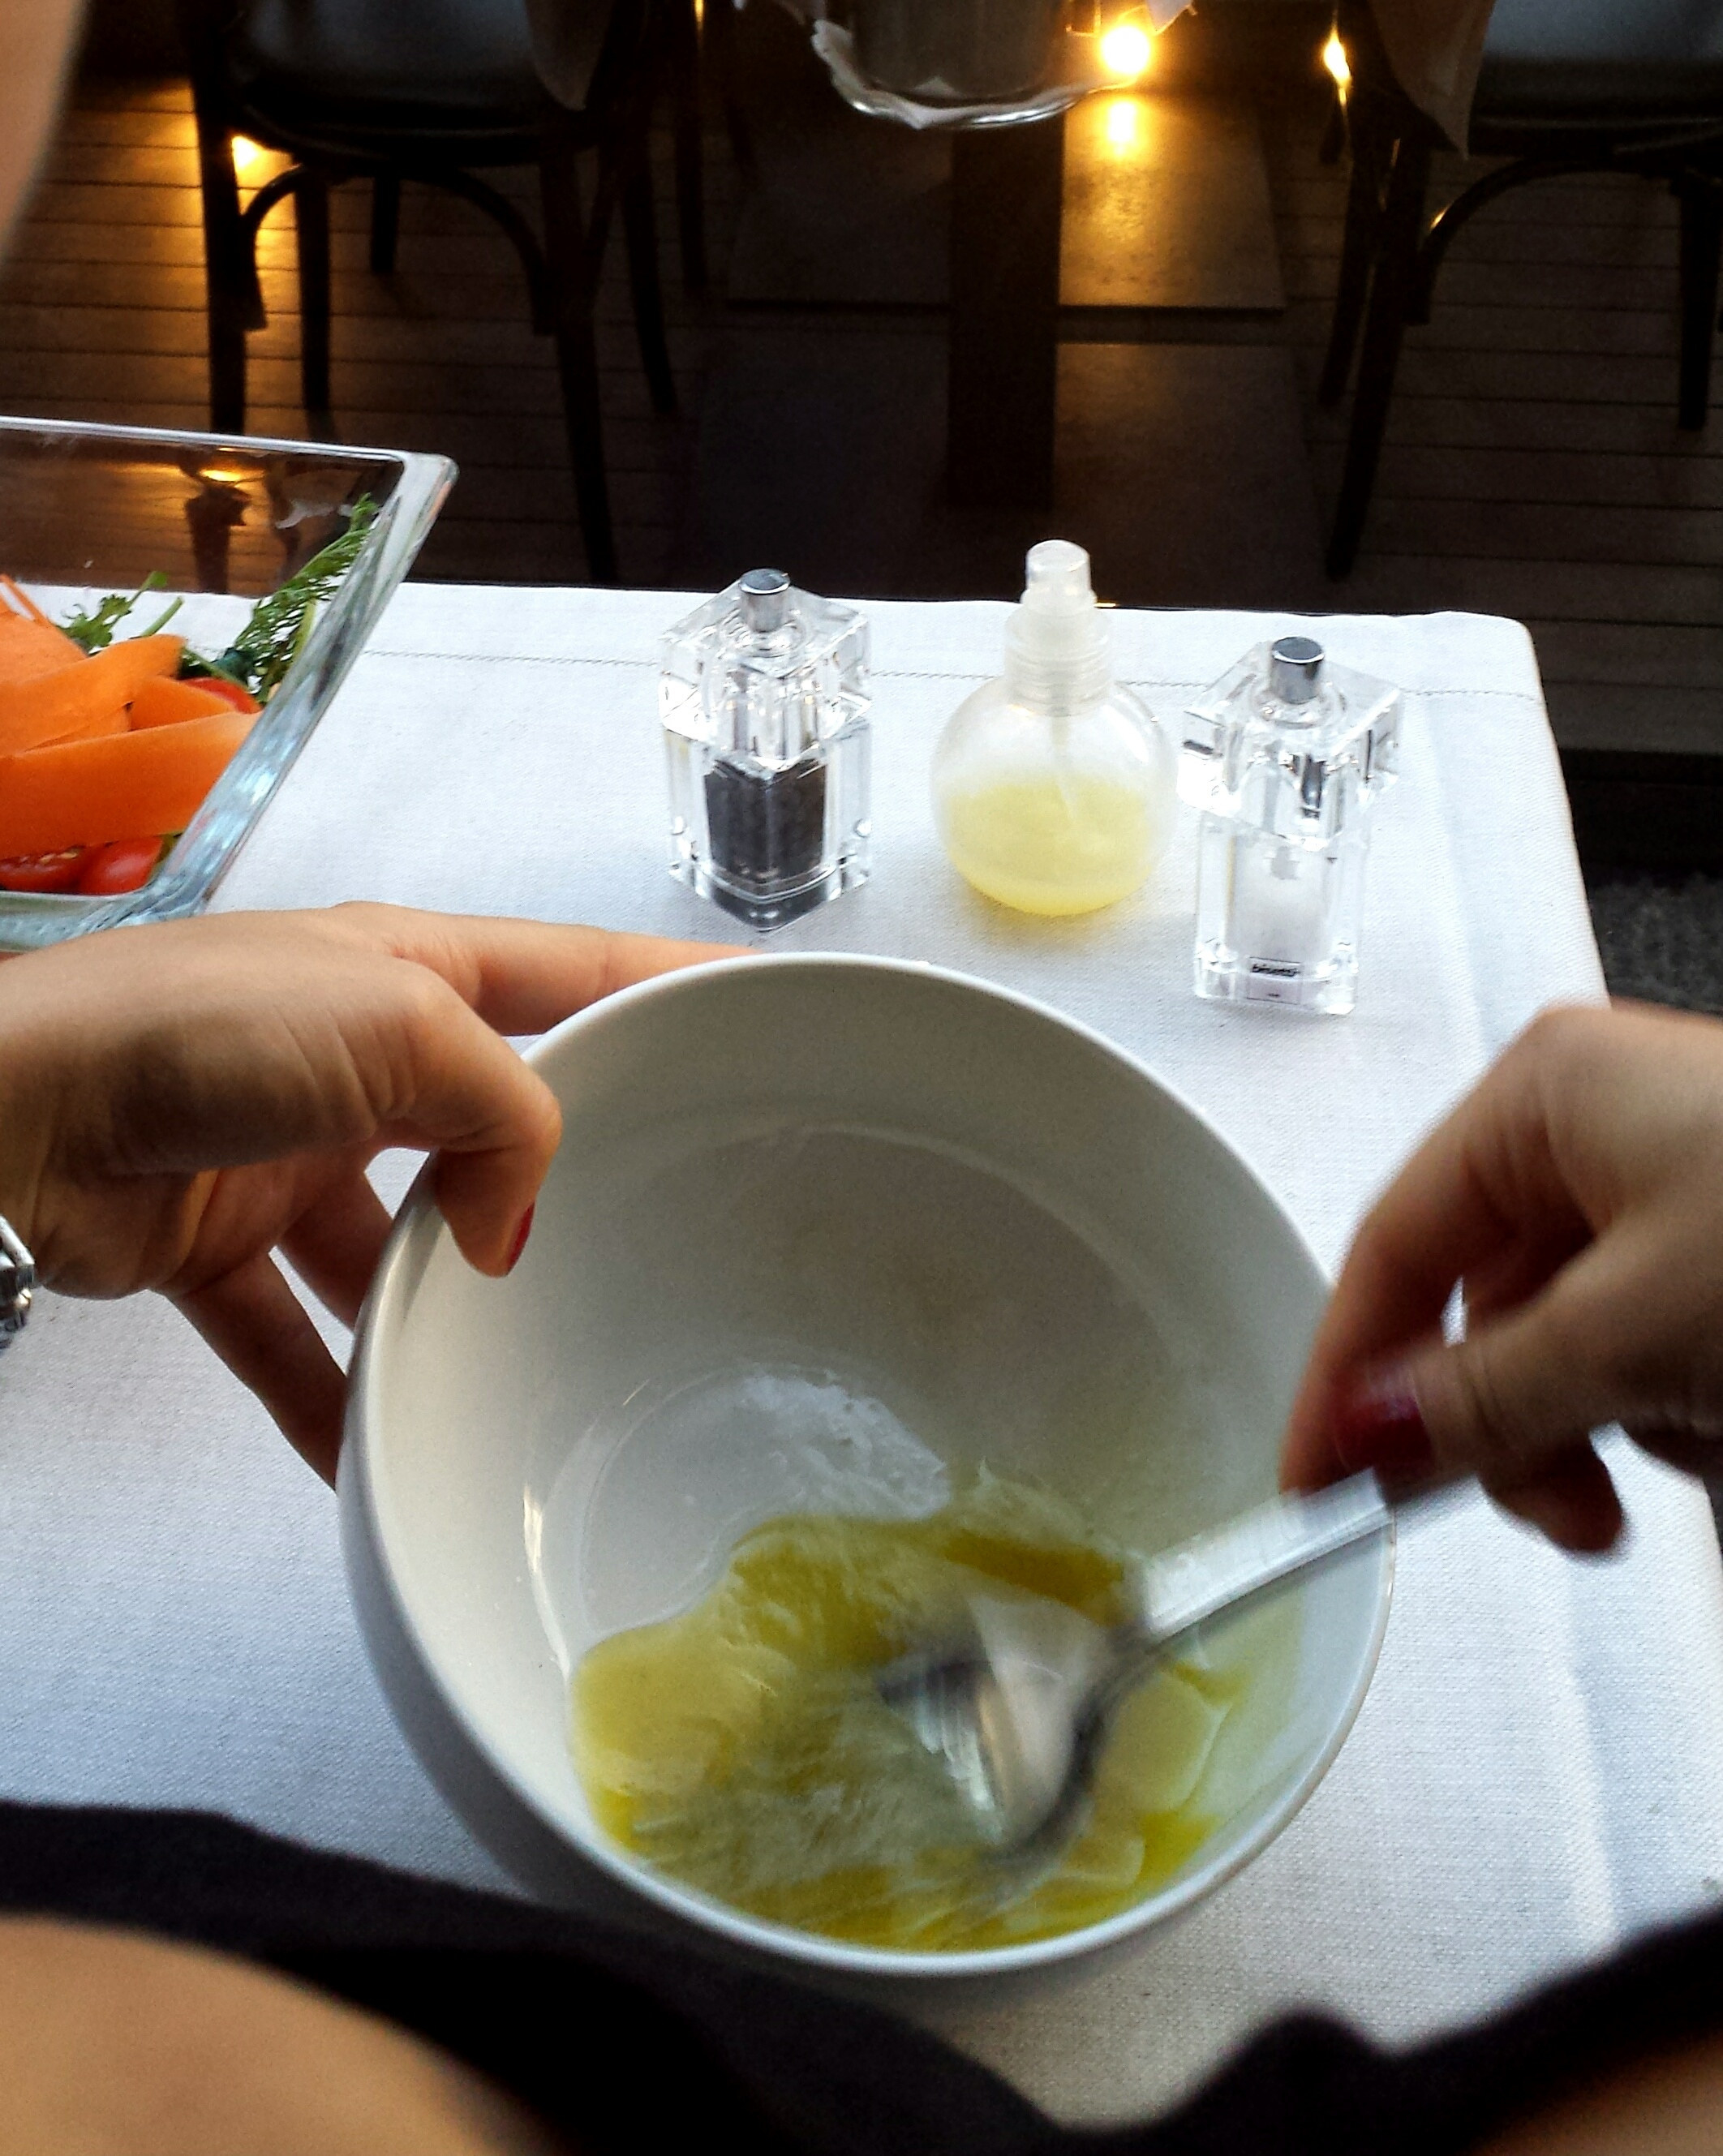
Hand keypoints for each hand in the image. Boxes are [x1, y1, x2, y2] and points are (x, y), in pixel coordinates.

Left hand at [0, 903, 729, 1479]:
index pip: (575, 971)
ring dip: (437, 1306)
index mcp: (409, 969)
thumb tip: (507, 1232)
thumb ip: (504, 1116)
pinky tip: (372, 1453)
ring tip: (510, 1366)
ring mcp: (287, 1151)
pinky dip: (328, 1394)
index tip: (760, 1011)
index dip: (668, 986)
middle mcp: (357, 1055)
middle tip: (642, 1233)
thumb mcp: (403, 1029)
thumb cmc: (207, 1027)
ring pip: (395, 1244)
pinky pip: (294, 1336)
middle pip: (490, 1117)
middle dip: (553, 1175)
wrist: (16, 1109)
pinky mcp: (216, 1243)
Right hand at [1280, 1002, 1722, 1551]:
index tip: (1317, 1487)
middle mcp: (1592, 1130)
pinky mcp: (1722, 1252)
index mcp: (1543, 1097)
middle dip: (1519, 1426)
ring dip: (1613, 1431)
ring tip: (1705, 1450)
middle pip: (1479, 1311)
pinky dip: (1678, 1414)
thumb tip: (1363, 1441)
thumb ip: (1480, 1400)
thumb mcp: (1635, 1333)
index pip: (1389, 1249)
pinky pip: (1646, 1353)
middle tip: (1568, 1515)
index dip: (1347, 1377)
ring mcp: (1667, 1189)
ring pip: (1565, 1349)